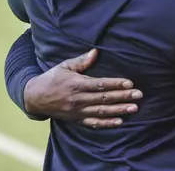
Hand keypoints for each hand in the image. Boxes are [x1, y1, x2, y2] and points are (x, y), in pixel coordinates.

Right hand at [24, 49, 142, 128]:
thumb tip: (96, 51)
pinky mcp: (76, 120)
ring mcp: (77, 111)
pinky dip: (106, 124)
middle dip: (123, 96)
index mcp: (76, 84)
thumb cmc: (52, 78)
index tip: (130, 83)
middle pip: (104, 98)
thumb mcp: (64, 66)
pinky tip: (119, 122)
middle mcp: (78, 99)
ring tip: (134, 108)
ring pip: (102, 112)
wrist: (35, 98)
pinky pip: (93, 123)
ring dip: (119, 110)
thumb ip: (81, 60)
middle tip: (139, 95)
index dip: (115, 84)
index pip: (100, 84)